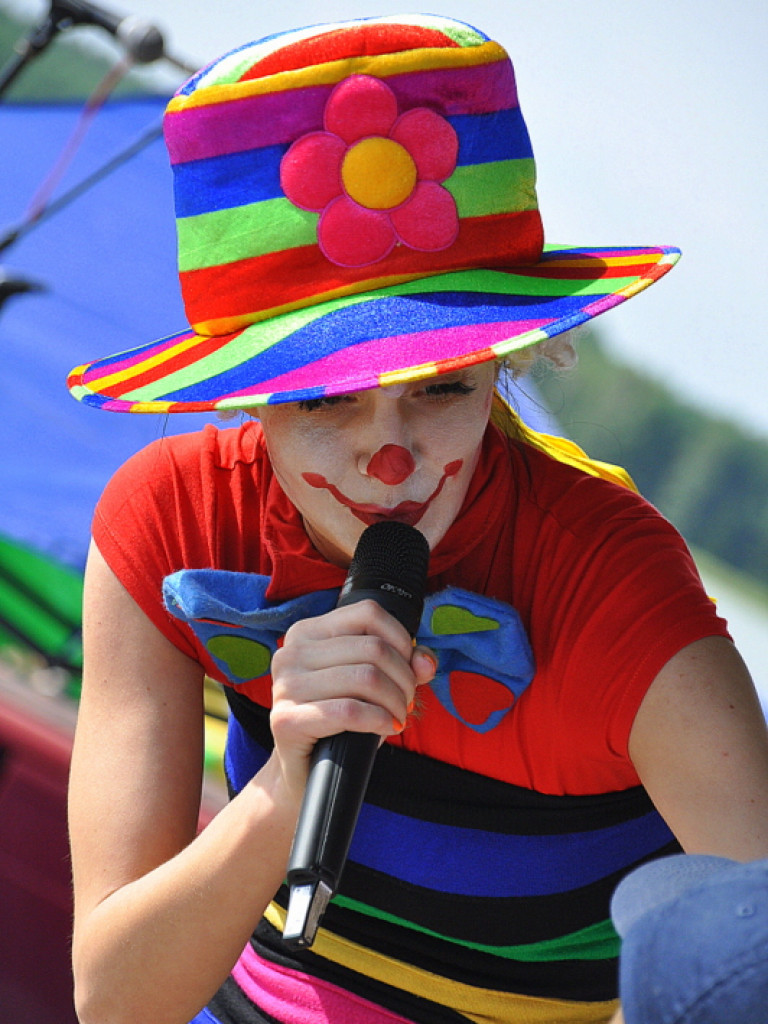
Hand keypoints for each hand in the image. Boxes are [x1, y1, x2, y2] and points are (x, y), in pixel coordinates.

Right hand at [269, 599, 435, 797]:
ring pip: (366, 678)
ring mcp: (285, 686)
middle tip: (405, 703)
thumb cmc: (339, 721)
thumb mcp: (371, 685)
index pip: (368, 613)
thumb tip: (425, 662)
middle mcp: (291, 652)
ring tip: (396, 717)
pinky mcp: (286, 720)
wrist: (304, 770)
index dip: (401, 640)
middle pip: (373, 648)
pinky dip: (379, 719)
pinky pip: (350, 711)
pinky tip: (386, 727)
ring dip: (395, 702)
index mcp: (308, 633)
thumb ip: (402, 665)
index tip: (408, 669)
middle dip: (404, 679)